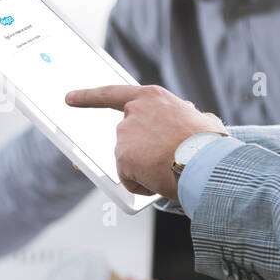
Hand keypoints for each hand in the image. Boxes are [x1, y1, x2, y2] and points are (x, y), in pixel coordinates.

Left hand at [65, 85, 225, 198]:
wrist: (207, 162)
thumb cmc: (210, 143)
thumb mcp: (203, 121)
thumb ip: (190, 116)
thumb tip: (194, 116)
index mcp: (151, 97)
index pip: (112, 94)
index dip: (88, 97)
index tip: (69, 99)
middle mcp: (132, 113)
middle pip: (126, 138)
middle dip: (141, 152)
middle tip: (166, 159)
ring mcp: (124, 135)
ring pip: (129, 161)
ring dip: (146, 169)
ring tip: (172, 167)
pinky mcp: (121, 157)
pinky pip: (129, 178)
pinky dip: (143, 184)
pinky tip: (161, 179)